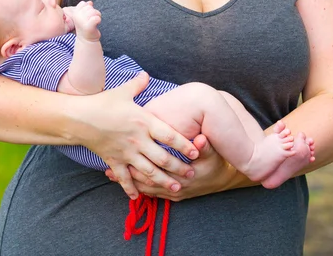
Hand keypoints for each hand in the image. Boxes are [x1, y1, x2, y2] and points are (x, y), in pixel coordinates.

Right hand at [64, 1, 101, 40]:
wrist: (86, 40)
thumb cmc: (85, 26)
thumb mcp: (84, 16)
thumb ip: (86, 8)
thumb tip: (90, 2)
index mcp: (75, 13)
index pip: (84, 4)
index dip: (88, 8)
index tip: (87, 16)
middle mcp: (77, 16)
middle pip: (90, 8)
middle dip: (94, 12)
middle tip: (91, 20)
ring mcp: (82, 21)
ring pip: (94, 12)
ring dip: (97, 16)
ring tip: (94, 23)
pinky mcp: (88, 26)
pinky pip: (97, 18)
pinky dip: (99, 20)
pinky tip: (96, 24)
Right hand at [66, 72, 199, 198]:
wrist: (79, 118)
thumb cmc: (102, 103)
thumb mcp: (122, 91)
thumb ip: (138, 84)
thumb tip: (146, 74)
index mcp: (143, 122)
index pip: (169, 136)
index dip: (185, 145)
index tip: (196, 151)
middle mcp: (138, 140)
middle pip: (163, 158)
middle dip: (179, 168)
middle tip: (192, 174)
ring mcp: (126, 153)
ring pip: (149, 172)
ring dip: (164, 181)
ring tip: (177, 188)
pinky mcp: (114, 161)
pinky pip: (125, 179)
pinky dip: (131, 189)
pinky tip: (138, 197)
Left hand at [106, 135, 250, 200]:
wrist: (222, 179)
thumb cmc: (215, 162)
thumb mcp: (212, 152)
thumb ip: (204, 145)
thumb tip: (200, 138)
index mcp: (183, 174)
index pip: (156, 168)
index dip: (140, 161)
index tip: (125, 151)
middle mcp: (176, 186)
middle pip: (147, 180)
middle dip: (128, 173)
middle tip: (110, 165)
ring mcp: (174, 192)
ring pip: (147, 189)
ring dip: (130, 181)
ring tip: (111, 173)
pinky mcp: (173, 195)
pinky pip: (152, 193)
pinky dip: (137, 187)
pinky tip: (125, 182)